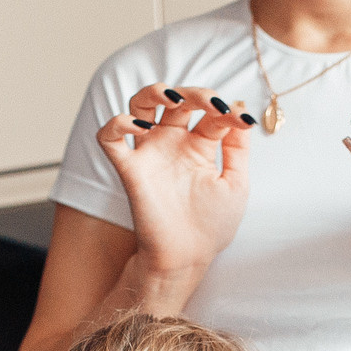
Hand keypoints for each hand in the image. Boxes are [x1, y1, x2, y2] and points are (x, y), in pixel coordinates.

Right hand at [95, 83, 255, 282]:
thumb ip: (238, 148)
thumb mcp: (236, 184)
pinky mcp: (130, 169)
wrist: (188, 258)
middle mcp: (173, 144)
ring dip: (154, 92)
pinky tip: (140, 126)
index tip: (240, 118)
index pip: (209, 112)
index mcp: (199, 146)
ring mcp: (150, 154)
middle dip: (194, 92)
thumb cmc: (211, 226)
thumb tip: (240, 111)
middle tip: (210, 103)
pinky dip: (117, 123)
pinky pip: (109, 137)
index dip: (225, 108)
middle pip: (176, 100)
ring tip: (173, 99)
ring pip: (139, 105)